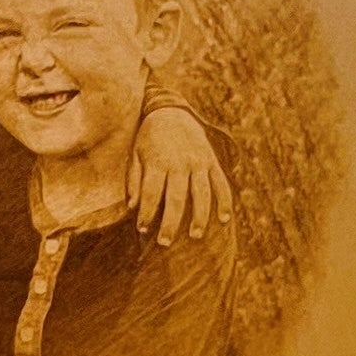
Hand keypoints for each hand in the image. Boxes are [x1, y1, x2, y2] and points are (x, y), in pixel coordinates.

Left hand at [128, 107, 233, 246]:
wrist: (171, 112)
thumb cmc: (148, 139)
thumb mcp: (135, 154)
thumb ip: (134, 180)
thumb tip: (132, 207)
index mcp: (158, 162)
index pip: (151, 193)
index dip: (146, 212)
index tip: (142, 229)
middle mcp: (180, 163)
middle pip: (175, 198)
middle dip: (171, 222)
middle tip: (165, 243)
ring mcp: (199, 163)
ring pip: (201, 193)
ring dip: (199, 216)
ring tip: (196, 236)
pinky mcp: (212, 162)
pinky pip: (221, 184)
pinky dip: (224, 201)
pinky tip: (224, 219)